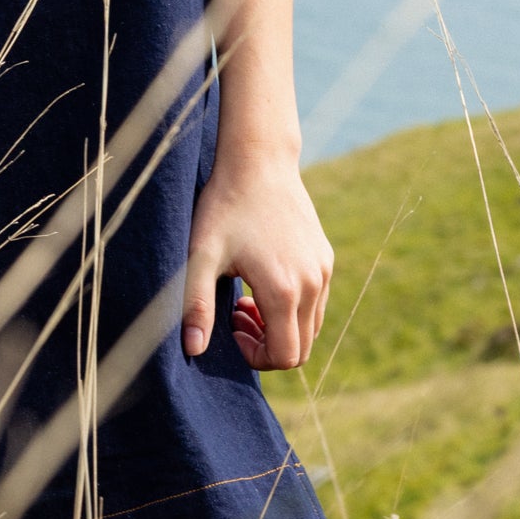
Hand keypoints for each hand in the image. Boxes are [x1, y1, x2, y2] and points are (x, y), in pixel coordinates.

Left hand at [181, 152, 333, 370]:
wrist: (258, 162)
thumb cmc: (224, 207)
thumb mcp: (201, 256)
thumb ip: (197, 305)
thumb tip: (193, 349)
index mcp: (283, 290)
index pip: (284, 356)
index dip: (256, 356)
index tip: (232, 327)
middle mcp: (312, 284)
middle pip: (301, 348)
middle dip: (267, 344)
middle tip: (236, 314)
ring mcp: (323, 270)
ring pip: (311, 327)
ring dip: (280, 326)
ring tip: (246, 297)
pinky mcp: (326, 258)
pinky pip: (317, 302)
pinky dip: (293, 307)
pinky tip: (264, 280)